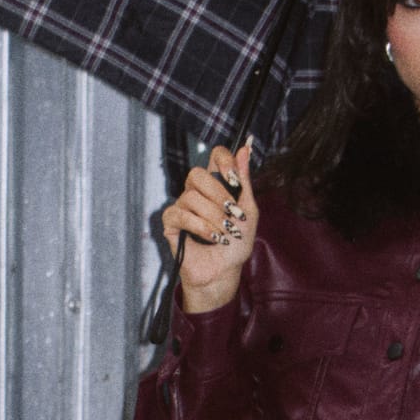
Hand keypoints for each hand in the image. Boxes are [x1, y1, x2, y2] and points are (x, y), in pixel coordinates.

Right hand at [162, 143, 257, 313]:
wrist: (225, 271)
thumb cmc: (237, 243)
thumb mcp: (248, 211)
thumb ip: (244, 181)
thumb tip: (245, 148)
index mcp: (216, 184)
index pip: (214, 155)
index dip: (223, 160)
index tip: (234, 178)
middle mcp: (197, 191)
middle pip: (198, 173)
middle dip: (219, 195)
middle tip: (232, 214)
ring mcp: (182, 206)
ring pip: (191, 197)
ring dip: (214, 217)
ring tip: (226, 233)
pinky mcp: (171, 223)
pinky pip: (181, 215)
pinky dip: (200, 227)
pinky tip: (212, 238)